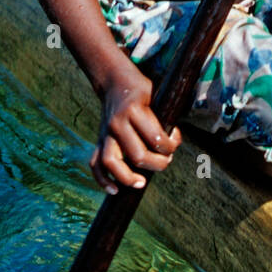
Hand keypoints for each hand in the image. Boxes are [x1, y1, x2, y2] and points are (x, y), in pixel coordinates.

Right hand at [91, 65, 181, 194]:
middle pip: (137, 155)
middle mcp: (118, 122)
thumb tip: (174, 142)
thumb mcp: (157, 95)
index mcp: (135, 109)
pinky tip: (115, 190)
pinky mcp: (98, 139)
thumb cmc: (142, 90)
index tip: (175, 140)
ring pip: (111, 162)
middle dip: (157, 163)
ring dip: (128, 177)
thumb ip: (164, 117)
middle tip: (166, 161)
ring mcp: (105, 132)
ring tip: (141, 183)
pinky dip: (102, 179)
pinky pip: (95, 163)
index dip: (171, 145)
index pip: (156, 138)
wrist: (114, 80)